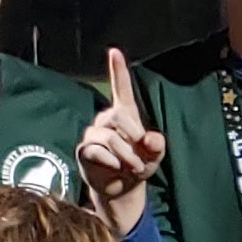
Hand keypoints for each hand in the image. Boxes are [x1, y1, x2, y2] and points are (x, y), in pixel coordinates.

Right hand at [80, 48, 167, 233]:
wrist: (122, 190)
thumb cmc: (138, 166)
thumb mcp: (154, 157)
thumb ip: (157, 146)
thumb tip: (149, 138)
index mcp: (125, 115)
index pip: (121, 89)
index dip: (118, 70)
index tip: (114, 51)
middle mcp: (106, 120)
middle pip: (120, 117)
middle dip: (134, 140)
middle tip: (141, 160)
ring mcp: (93, 134)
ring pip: (111, 138)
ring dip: (126, 156)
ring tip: (131, 168)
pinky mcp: (84, 150)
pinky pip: (98, 151)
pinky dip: (112, 161)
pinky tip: (116, 168)